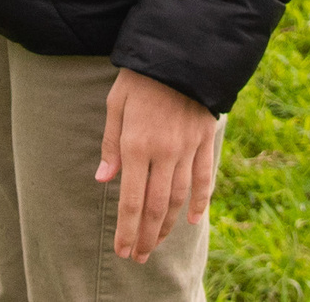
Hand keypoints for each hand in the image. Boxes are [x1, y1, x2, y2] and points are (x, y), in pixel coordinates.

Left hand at [96, 68, 218, 262]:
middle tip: (137, 257)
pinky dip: (199, 202)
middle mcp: (163, 153)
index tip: (123, 251)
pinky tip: (191, 220)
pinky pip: (204, 179)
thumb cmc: (140, 77)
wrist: (181, 52)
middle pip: (155, 207)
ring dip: (166, 226)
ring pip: (178, 199)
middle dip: (145, 236)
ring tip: (155, 244)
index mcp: (136, 145)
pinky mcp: (204, 142)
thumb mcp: (115, 104)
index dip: (127, 229)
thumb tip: (104, 180)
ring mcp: (187, 149)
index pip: (130, 200)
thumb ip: (111, 144)